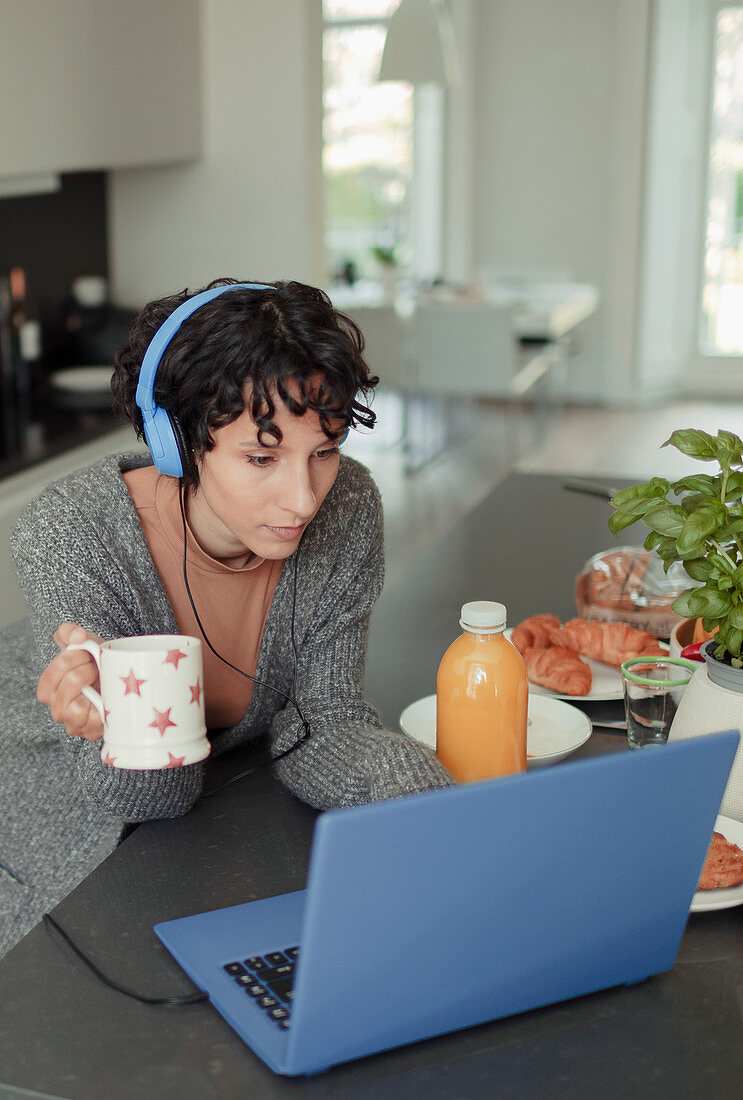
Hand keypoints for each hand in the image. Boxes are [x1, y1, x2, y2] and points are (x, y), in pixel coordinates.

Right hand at [37, 623, 104, 739]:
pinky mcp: (92, 732)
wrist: (122, 681)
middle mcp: (58, 709)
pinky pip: (94, 722)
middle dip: (86, 669)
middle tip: (96, 666)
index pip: (52, 674)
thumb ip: (69, 632)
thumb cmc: (98, 664)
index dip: (71, 659)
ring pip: (76, 708)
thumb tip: (76, 637)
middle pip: (68, 686)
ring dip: (94, 689)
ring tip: (101, 680)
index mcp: (49, 689)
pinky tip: (108, 697)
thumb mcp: (83, 642)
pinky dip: (103, 707)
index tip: (86, 652)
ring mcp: (74, 724)